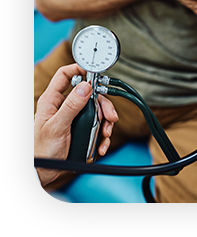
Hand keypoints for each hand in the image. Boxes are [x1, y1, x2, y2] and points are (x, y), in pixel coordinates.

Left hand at [34, 64, 117, 186]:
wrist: (44, 172)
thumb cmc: (42, 150)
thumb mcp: (57, 127)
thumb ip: (71, 106)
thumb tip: (85, 87)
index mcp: (53, 100)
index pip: (65, 75)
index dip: (79, 69)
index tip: (94, 73)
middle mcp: (64, 105)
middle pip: (89, 94)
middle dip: (102, 105)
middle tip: (110, 116)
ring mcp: (74, 116)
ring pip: (96, 110)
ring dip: (105, 122)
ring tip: (105, 134)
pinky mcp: (81, 128)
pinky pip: (97, 125)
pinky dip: (102, 134)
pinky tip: (101, 143)